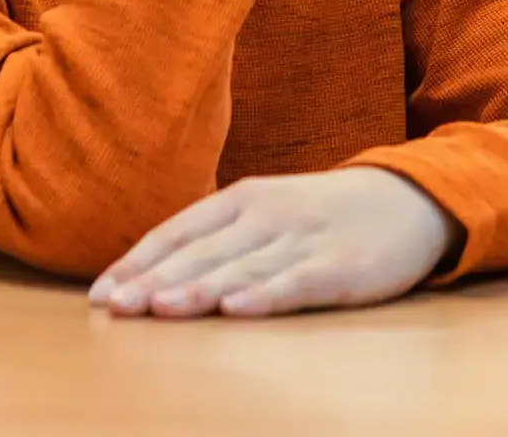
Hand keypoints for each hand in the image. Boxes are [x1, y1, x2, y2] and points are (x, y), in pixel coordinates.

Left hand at [87, 167, 457, 318]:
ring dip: (197, 289)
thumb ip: (217, 238)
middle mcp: (266, 215)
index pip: (178, 231)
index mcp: (242, 199)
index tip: (100, 293)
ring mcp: (304, 238)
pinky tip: (236, 309)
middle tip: (114, 307)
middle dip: (154, 281)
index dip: (138, 262)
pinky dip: (264, 295)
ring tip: (157, 308)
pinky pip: (296, 282)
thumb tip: (153, 274)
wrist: (408, 198)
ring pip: (241, 267)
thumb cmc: (322, 214)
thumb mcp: (266, 212)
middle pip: (201, 252)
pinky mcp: (340, 265)